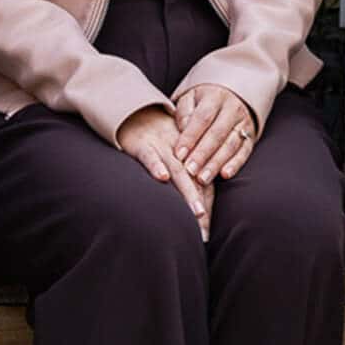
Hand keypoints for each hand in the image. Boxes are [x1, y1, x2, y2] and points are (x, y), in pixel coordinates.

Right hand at [116, 105, 212, 240]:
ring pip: (177, 170)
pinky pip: (149, 155)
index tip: (208, 234)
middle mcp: (178, 154)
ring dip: (188, 191)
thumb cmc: (157, 137)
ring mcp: (161, 148)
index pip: (201, 183)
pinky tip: (162, 177)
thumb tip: (195, 210)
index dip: (207, 207)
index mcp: (187, 157)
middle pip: (193, 181)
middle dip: (202, 206)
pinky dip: (156, 165)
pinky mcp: (142, 144)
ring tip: (197, 212)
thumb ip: (183, 177)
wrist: (136, 110)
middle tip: (208, 230)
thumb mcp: (173, 154)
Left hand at [171, 83, 256, 181]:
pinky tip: (224, 174)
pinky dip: (235, 164)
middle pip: (217, 133)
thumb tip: (182, 132)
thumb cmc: (204, 100)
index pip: (202, 117)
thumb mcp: (190, 97)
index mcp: (215, 97)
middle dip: (202, 154)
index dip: (190, 137)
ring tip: (202, 179)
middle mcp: (232, 109)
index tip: (179, 154)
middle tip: (190, 170)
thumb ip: (184, 113)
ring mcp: (243, 123)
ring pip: (230, 145)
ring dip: (216, 163)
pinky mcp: (250, 137)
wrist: (233, 95)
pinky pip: (244, 152)